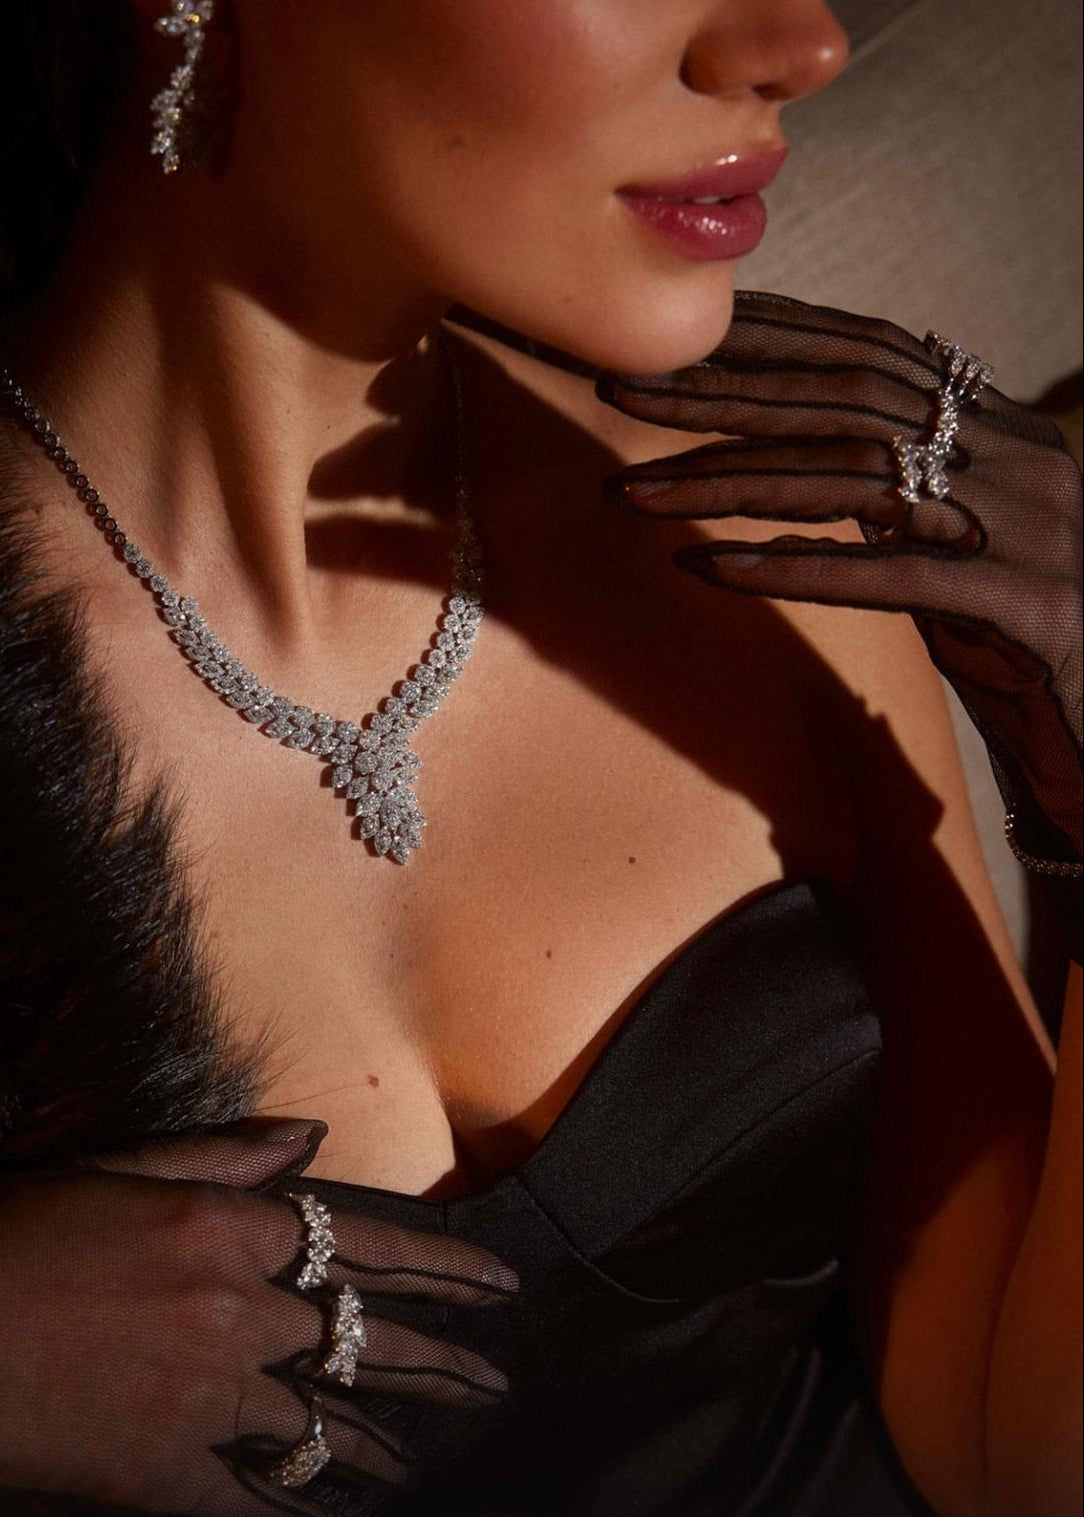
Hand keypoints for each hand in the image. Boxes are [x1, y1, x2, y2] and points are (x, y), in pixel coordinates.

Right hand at [0, 1119, 517, 1513]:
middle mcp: (233, 1310)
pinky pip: (253, 1501)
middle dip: (439, 1358)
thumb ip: (223, 1156)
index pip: (364, 1243)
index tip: (500, 1282)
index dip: (442, 1266)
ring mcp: (203, 1397)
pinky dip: (298, 1510)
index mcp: (224, 1228)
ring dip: (382, 1440)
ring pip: (322, 1421)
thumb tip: (310, 1135)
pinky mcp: (162, 1472)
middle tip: (495, 1377)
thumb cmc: (18, 1233)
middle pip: (363, 1337)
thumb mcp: (117, 1170)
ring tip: (428, 1452)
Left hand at [595, 290, 1082, 868]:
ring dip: (727, 481)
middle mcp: (1018, 460)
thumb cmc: (1035, 642)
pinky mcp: (1027, 608)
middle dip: (722, 392)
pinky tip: (711, 570)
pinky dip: (796, 570)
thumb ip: (903, 500)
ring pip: (854, 480)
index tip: (673, 338)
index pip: (873, 355)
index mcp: (1004, 432)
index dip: (768, 338)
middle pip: (847, 401)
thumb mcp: (967, 549)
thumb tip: (803, 469)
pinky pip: (893, 579)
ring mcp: (1027, 531)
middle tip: (620, 389)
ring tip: (634, 491)